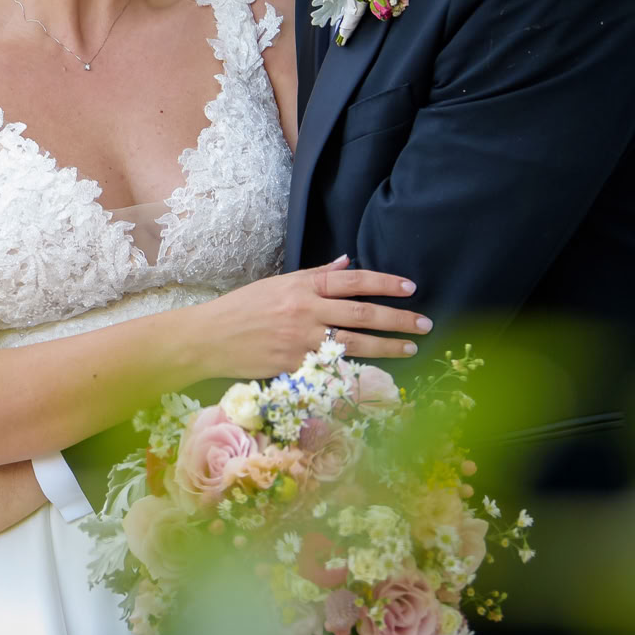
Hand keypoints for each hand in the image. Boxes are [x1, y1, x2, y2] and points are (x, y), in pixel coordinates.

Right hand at [195, 255, 428, 378]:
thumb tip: (348, 262)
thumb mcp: (278, 283)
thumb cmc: (242, 308)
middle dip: (398, 318)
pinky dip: (359, 370)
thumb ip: (316, 276)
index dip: (385, 283)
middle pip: (362, 313)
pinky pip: (335, 367)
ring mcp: (302, 340)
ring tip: (411, 347)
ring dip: (388, 346)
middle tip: (424, 322)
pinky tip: (379, 373)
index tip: (410, 288)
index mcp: (302, 286)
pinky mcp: (296, 365)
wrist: (209, 338)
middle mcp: (306, 311)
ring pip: (356, 342)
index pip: (353, 281)